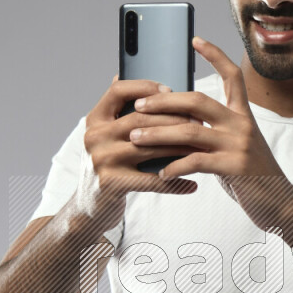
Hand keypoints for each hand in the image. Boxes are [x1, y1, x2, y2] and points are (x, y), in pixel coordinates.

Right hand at [72, 77, 198, 233]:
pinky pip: (151, 181)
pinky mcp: (111, 184)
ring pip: (149, 148)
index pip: (118, 91)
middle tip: (198, 123)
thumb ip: (124, 114)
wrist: (91, 205)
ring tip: (201, 148)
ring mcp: (102, 160)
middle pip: (140, 119)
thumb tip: (157, 90)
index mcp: (95, 119)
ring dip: (179, 148)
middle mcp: (95, 137)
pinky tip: (192, 185)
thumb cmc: (109, 165)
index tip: (170, 91)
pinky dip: (175, 183)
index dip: (145, 87)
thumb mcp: (108, 137)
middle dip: (173, 119)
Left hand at [128, 37, 292, 228]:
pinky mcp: (234, 167)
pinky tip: (161, 173)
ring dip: (158, 134)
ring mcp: (239, 145)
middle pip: (197, 100)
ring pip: (190, 131)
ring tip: (135, 139)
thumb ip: (216, 134)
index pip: (232, 76)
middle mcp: (242, 125)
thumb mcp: (238, 148)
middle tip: (138, 105)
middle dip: (163, 101)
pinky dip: (174, 167)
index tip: (195, 40)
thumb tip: (182, 125)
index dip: (215, 55)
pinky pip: (195, 162)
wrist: (282, 204)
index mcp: (244, 116)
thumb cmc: (255, 178)